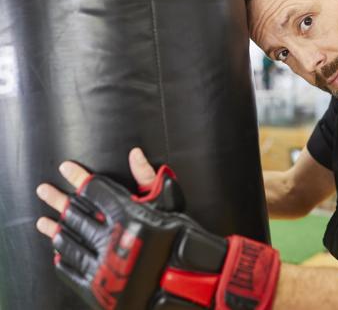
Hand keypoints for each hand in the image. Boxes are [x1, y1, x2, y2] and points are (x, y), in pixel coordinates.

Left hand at [36, 148, 280, 309]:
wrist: (190, 282)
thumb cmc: (183, 239)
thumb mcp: (171, 204)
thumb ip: (149, 178)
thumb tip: (134, 154)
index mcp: (126, 215)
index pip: (94, 190)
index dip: (78, 177)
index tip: (66, 168)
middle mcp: (109, 238)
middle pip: (75, 214)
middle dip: (57, 199)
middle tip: (44, 190)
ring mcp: (101, 265)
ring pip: (68, 242)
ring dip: (54, 229)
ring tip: (42, 221)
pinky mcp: (99, 288)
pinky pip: (72, 271)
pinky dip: (63, 260)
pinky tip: (57, 253)